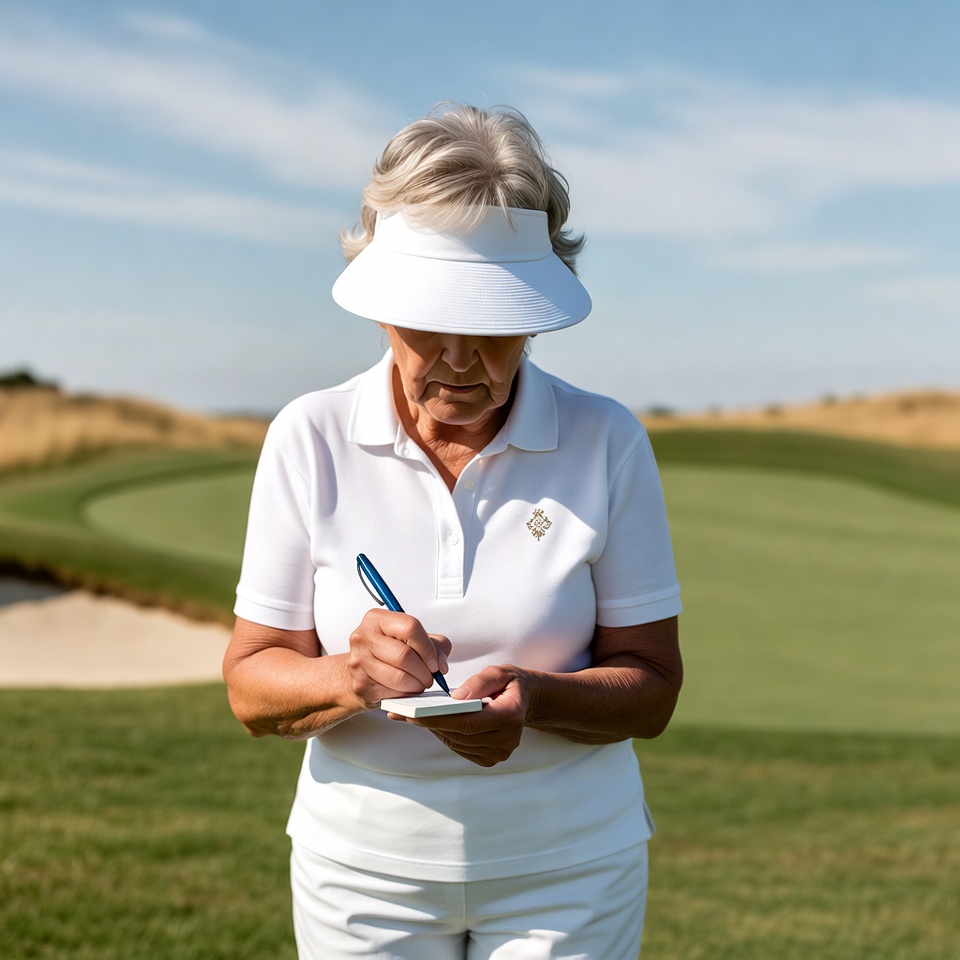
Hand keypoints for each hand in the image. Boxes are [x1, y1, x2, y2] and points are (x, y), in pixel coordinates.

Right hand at [347, 609, 450, 709]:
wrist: (361, 670)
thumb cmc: (389, 651)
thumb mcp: (413, 640)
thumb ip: (435, 645)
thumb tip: (441, 665)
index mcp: (377, 618)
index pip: (410, 627)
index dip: (428, 648)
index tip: (435, 662)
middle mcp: (364, 637)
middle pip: (404, 655)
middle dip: (424, 671)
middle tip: (430, 677)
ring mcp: (359, 661)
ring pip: (399, 677)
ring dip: (417, 684)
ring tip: (420, 683)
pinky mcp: (360, 683)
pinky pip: (391, 692)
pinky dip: (405, 693)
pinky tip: (407, 689)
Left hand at [393, 665, 531, 766]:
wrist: (526, 701)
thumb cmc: (510, 683)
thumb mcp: (499, 672)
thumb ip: (479, 683)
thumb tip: (456, 698)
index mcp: (511, 716)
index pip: (468, 722)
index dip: (438, 719)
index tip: (414, 713)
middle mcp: (507, 740)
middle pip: (459, 734)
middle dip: (430, 723)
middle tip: (405, 712)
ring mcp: (500, 753)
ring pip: (457, 743)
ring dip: (435, 729)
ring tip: (415, 715)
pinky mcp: (491, 759)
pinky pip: (461, 749)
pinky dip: (445, 735)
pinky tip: (433, 723)